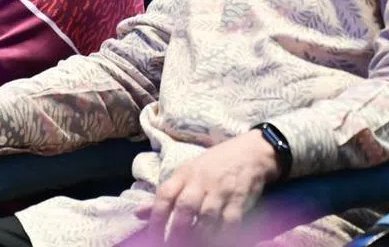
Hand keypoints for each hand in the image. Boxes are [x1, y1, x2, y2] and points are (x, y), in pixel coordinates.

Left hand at [144, 131, 281, 244]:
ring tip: (192, 244)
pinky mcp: (240, 200)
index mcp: (184, 175)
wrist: (250, 152)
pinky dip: (222, 235)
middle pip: (185, 207)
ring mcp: (221, 191)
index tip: (152, 237)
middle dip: (176, 231)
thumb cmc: (212, 166)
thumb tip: (138, 214)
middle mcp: (201, 182)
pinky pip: (230, 222)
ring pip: (207, 217)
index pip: (165, 195)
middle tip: (171, 245)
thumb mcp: (186, 174)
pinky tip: (215, 241)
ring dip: (198, 235)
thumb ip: (165, 196)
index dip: (156, 217)